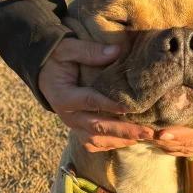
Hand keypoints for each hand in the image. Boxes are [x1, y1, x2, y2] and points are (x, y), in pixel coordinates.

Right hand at [38, 37, 154, 151]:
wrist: (44, 73)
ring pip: (97, 140)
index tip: (130, 108)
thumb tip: (117, 51)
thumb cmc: (57, 58)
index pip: (90, 102)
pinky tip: (131, 140)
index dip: (110, 105)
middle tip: (148, 132)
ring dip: (121, 140)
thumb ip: (90, 51)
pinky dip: (112, 144)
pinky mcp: (78, 130)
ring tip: (144, 137)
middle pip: (97, 127)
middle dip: (124, 131)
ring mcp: (73, 125)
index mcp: (63, 96)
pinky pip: (94, 144)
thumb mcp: (68, 48)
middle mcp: (68, 116)